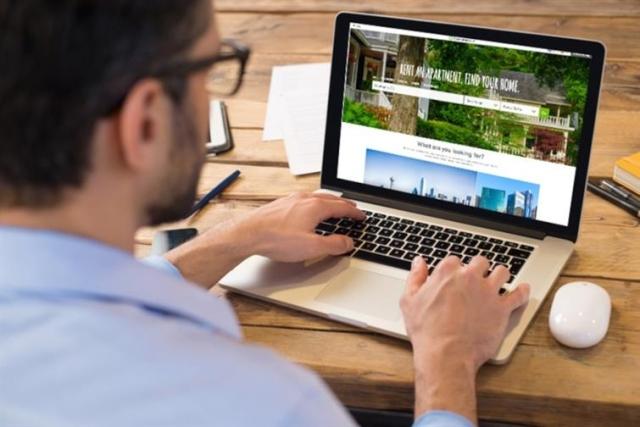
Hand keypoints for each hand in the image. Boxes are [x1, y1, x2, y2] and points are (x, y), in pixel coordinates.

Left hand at [238, 192, 364, 261]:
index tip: (362, 216)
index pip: (342, 207)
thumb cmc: (277, 239)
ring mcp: (291, 200)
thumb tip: (348, 242)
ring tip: (334, 207)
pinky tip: (308, 210)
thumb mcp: (312, 247)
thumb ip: (333, 245)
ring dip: (329, 202)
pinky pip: (303, 200)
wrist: (248, 234)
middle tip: (352, 209)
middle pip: (330, 199)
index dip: (354, 213)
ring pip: (316, 198)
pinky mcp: (280, 204)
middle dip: (344, 205)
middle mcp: (304, 199)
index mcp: (315, 207)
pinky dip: (314, 204)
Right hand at [400, 255, 529, 421]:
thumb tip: (418, 262)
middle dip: (479, 268)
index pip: (454, 260)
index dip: (455, 269)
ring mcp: (488, 291)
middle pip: (480, 262)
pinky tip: (523, 290)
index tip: (454, 277)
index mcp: (447, 272)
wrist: (445, 353)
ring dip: (500, 274)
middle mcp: (470, 277)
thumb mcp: (409, 300)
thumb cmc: (426, 330)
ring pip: (502, 272)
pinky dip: (522, 291)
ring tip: (499, 280)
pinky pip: (519, 294)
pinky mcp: (502, 308)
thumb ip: (415, 277)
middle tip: (476, 278)